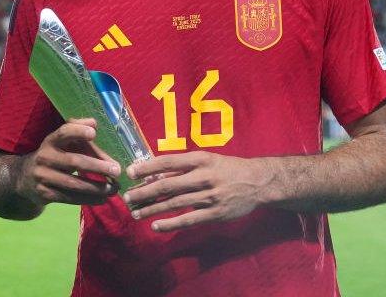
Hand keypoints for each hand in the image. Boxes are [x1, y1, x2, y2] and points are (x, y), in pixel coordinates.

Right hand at [16, 118, 121, 206]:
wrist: (25, 178)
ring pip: (73, 184)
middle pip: (74, 161)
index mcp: (50, 141)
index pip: (63, 132)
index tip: (94, 133)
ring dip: (96, 187)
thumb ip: (79, 133)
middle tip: (117, 170)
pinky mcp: (44, 194)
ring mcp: (43, 177)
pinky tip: (102, 199)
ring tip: (114, 188)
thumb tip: (95, 123)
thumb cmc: (54, 156)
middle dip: (97, 166)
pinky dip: (88, 199)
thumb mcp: (62, 143)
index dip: (77, 131)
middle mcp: (44, 157)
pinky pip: (69, 198)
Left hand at [122, 151, 271, 231]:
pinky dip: (170, 224)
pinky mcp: (215, 213)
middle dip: (144, 192)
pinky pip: (188, 219)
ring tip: (135, 213)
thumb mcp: (208, 160)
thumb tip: (156, 174)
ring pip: (174, 203)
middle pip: (167, 185)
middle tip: (126, 197)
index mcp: (200, 159)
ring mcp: (209, 196)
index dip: (147, 167)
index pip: (168, 162)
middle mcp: (203, 176)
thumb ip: (184, 168)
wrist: (259, 181)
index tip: (130, 172)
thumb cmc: (228, 168)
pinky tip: (156, 226)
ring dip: (152, 209)